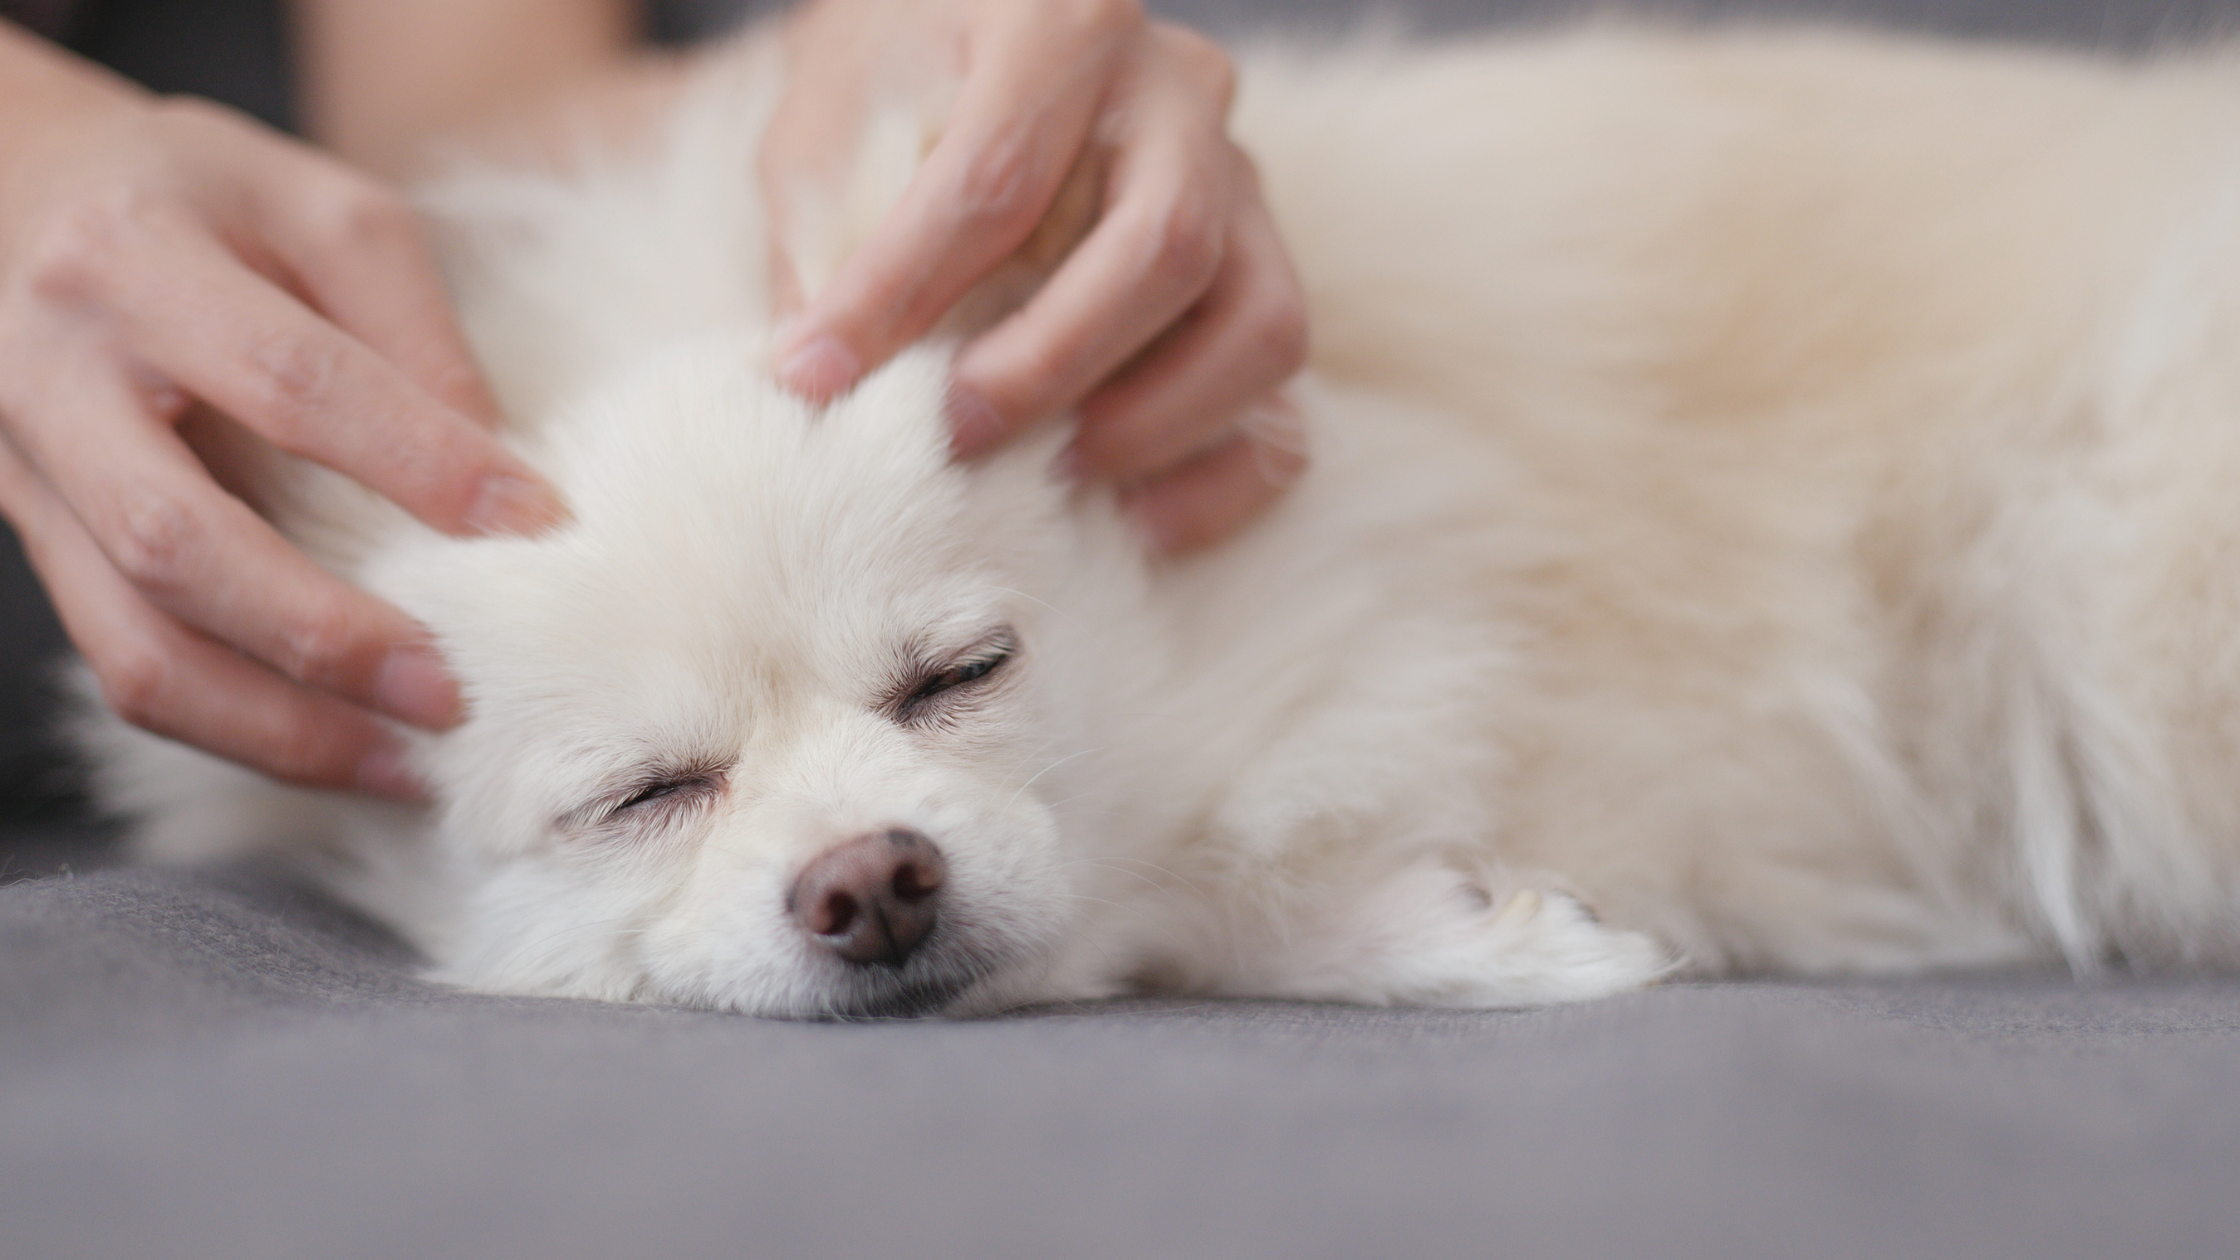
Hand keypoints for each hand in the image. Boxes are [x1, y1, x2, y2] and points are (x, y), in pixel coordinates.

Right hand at [0, 39, 567, 796]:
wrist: (3, 190)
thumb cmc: (190, 193)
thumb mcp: (309, 202)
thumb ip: (405, 318)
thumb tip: (494, 463)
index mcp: (132, 262)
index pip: (287, 379)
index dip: (416, 459)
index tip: (532, 518)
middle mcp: (53, 377)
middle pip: (178, 540)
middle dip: (324, 635)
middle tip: (453, 691)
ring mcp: (25, 474)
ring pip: (132, 642)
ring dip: (276, 727)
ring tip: (405, 766)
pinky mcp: (36, 541)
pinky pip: (123, 663)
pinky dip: (236, 727)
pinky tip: (339, 747)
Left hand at [761, 0, 1309, 552]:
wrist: (977, 44)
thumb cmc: (898, 84)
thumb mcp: (832, 120)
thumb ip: (825, 231)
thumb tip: (818, 380)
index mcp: (1065, 22)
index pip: (997, 176)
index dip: (900, 291)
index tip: (814, 375)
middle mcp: (1181, 92)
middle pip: (1164, 247)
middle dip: (1050, 365)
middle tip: (950, 435)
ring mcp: (1244, 184)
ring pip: (1260, 326)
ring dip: (1152, 425)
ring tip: (1046, 479)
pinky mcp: (1269, 269)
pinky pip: (1287, 399)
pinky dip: (1220, 477)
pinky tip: (1128, 523)